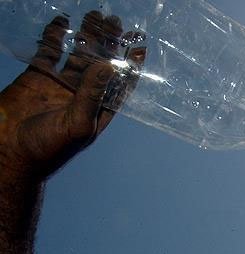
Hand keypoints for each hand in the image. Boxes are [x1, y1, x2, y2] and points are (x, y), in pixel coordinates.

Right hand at [0, 11, 144, 180]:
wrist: (9, 153)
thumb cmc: (48, 149)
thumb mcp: (77, 123)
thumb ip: (92, 95)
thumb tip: (110, 66)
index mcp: (98, 110)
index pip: (120, 84)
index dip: (131, 67)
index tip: (140, 46)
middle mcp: (82, 95)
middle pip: (101, 64)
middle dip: (110, 44)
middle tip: (116, 22)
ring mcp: (59, 85)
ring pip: (77, 55)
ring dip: (87, 37)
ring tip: (96, 16)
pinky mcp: (37, 77)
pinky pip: (49, 52)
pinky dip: (56, 36)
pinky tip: (63, 21)